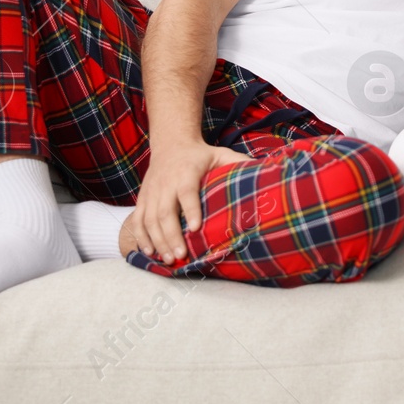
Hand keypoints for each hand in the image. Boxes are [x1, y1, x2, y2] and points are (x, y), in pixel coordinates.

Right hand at [128, 140, 251, 263]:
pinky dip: (141, 237)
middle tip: (182, 255)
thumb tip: (265, 173)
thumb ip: (238, 163)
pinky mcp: (143, 199)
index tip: (197, 228)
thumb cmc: (200, 155)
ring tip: (169, 259)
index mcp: (186, 172)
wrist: (170, 144)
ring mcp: (152, 192)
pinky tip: (149, 252)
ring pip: (149, 219)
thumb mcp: (220, 154)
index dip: (191, 209)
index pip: (187, 191)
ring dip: (157, 241)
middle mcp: (166, 183)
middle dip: (172, 235)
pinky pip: (138, 220)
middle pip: (164, 211)